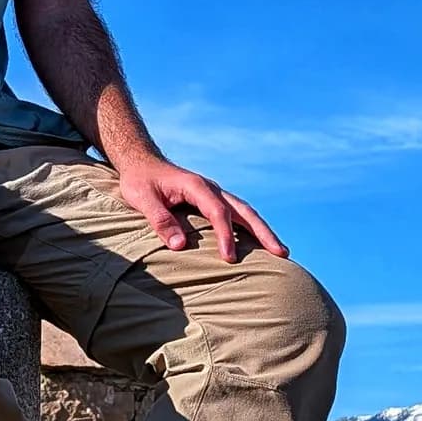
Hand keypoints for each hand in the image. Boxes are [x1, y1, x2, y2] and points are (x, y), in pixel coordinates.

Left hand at [115, 153, 286, 262]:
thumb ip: (160, 220)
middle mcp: (211, 189)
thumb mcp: (142, 199)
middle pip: (244, 210)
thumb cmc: (140, 181)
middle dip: (263, 232)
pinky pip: (237, 215)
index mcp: (196, 186)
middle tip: (281, 253)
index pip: (218, 212)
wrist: (141, 163)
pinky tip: (259, 245)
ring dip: (263, 231)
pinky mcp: (212, 202)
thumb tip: (180, 245)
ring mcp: (214, 195)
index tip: (229, 257)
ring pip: (245, 212)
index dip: (226, 235)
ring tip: (281, 252)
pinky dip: (251, 229)